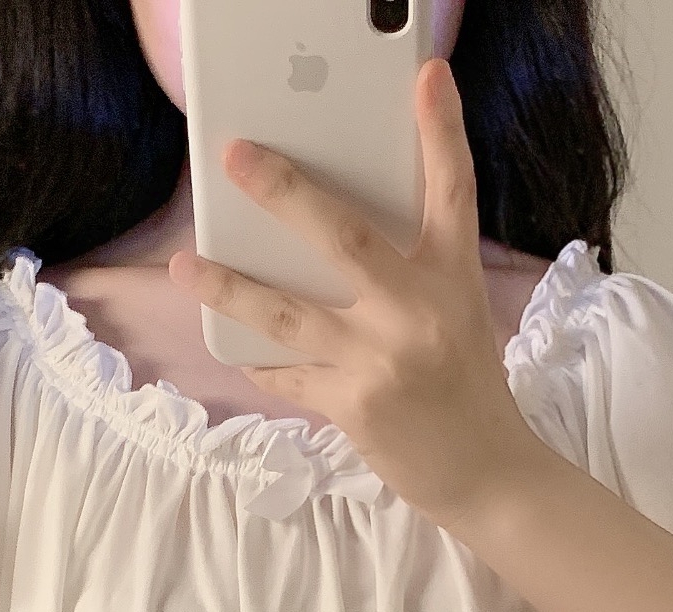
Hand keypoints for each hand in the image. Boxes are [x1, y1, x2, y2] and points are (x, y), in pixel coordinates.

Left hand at [167, 56, 545, 532]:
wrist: (485, 474)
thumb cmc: (464, 390)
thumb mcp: (457, 315)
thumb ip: (412, 273)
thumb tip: (333, 235)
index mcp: (452, 278)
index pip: (453, 189)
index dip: (442, 130)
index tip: (427, 76)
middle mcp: (419, 310)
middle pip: (344, 235)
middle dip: (284, 191)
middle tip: (237, 156)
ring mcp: (383, 359)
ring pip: (289, 312)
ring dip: (230, 286)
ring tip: (188, 265)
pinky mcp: (355, 405)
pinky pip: (288, 374)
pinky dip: (260, 359)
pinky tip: (235, 345)